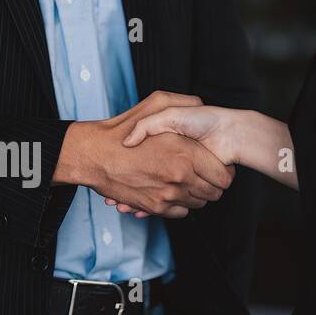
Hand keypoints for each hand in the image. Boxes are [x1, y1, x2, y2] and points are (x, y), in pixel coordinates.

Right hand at [55, 92, 233, 217]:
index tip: (217, 168)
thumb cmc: (121, 128)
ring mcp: (167, 193)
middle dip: (212, 186)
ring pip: (198, 204)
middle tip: (203, 176)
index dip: (223, 172)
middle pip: (214, 193)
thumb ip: (185, 102)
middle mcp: (179, 175)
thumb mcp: (156, 102)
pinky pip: (180, 213)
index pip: (223, 175)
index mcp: (185, 152)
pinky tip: (171, 192)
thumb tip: (203, 108)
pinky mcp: (155, 206)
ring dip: (195, 196)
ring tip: (185, 182)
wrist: (92, 155)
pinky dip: (178, 205)